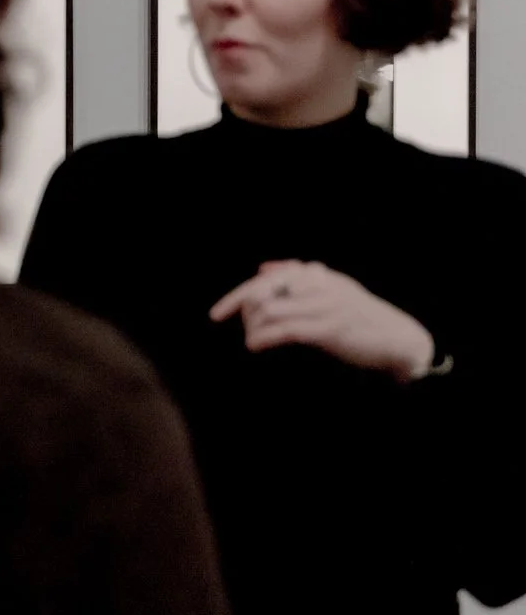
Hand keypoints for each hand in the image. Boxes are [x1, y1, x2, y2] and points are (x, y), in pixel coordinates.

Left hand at [209, 260, 433, 381]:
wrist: (397, 337)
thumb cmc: (358, 315)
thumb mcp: (330, 289)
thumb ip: (298, 277)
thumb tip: (263, 268)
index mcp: (317, 274)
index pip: (267, 279)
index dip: (237, 296)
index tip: (216, 314)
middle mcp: (320, 285)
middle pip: (263, 293)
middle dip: (247, 314)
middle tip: (249, 330)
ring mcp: (326, 306)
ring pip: (271, 312)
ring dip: (254, 329)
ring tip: (253, 341)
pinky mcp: (330, 329)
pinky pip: (286, 330)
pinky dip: (264, 338)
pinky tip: (256, 345)